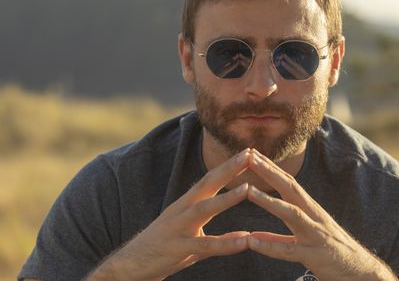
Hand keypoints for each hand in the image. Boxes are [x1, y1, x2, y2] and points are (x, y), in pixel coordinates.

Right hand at [86, 150, 251, 280]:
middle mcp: (182, 210)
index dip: (229, 165)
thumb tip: (245, 235)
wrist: (130, 265)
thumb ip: (217, 232)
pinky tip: (244, 241)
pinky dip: (225, 243)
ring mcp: (178, 228)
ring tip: (248, 189)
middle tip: (250, 155)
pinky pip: (205, 246)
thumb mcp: (191, 234)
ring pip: (204, 209)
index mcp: (186, 204)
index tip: (248, 152)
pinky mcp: (177, 249)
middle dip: (229, 169)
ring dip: (226, 198)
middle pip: (208, 184)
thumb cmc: (164, 246)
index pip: (210, 179)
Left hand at [246, 149, 397, 280]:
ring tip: (248, 191)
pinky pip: (290, 249)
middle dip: (269, 172)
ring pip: (291, 213)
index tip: (253, 153)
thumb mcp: (304, 240)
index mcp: (310, 210)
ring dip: (268, 201)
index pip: (289, 183)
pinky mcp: (315, 255)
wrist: (361, 272)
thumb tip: (254, 237)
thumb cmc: (331, 253)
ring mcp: (315, 234)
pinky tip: (252, 241)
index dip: (271, 168)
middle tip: (249, 156)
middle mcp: (314, 217)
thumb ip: (279, 238)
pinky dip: (270, 245)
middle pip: (290, 189)